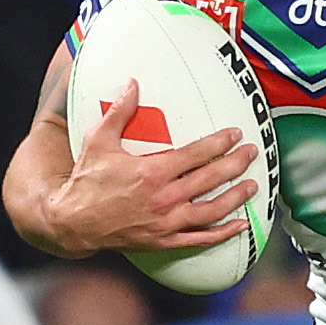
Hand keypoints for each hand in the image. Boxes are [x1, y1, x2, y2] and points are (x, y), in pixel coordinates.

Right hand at [38, 81, 258, 256]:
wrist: (72, 223)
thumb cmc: (86, 181)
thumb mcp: (98, 141)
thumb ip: (119, 111)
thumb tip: (133, 83)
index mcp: (152, 172)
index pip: (196, 154)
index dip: (220, 143)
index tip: (235, 134)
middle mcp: (164, 198)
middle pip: (211, 179)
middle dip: (236, 164)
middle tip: (252, 153)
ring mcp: (166, 223)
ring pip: (212, 210)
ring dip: (236, 197)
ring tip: (253, 185)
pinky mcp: (164, 241)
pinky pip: (200, 239)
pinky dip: (223, 233)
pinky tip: (240, 225)